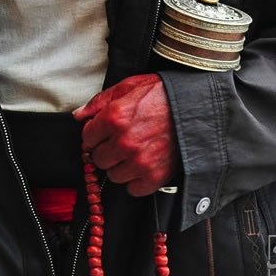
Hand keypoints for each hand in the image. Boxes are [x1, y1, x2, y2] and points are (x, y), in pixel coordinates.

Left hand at [73, 74, 179, 196]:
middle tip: (119, 143)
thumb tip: (79, 115)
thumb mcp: (128, 86)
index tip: (103, 133)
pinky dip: (136, 181)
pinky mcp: (156, 176)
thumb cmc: (163, 94)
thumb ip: (99, 102)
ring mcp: (140, 161)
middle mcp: (125, 142)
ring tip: (134, 153)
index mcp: (114, 118)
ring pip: (114, 175)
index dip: (95, 134)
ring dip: (120, 167)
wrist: (196, 106)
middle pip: (98, 159)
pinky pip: (133, 189)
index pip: (87, 138)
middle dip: (106, 150)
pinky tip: (143, 166)